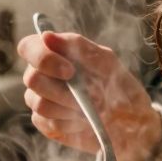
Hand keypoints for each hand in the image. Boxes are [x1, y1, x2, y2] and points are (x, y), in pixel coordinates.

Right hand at [17, 30, 161, 160]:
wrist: (133, 124)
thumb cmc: (121, 88)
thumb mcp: (108, 63)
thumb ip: (79, 48)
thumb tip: (47, 36)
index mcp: (56, 53)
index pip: (29, 47)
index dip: (42, 58)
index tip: (69, 71)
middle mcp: (43, 75)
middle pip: (32, 78)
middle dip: (62, 90)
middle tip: (89, 97)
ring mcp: (41, 100)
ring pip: (38, 103)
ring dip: (69, 108)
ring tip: (90, 110)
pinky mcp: (46, 123)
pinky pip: (46, 123)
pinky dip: (69, 124)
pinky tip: (84, 122)